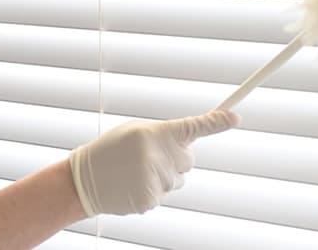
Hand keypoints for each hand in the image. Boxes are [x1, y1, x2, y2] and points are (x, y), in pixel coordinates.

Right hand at [67, 109, 239, 215]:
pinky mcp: (151, 200)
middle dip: (175, 159)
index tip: (234, 118)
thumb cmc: (111, 151)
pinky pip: (165, 195)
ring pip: (178, 180)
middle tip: (147, 158)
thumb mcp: (135, 132)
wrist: (83, 179)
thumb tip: (189, 144)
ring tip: (135, 173)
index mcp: (156, 133)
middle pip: (189, 159)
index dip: (217, 122)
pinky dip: (152, 192)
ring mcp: (155, 180)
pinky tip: (133, 186)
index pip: (194, 126)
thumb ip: (163, 135)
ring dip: (163, 177)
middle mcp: (159, 155)